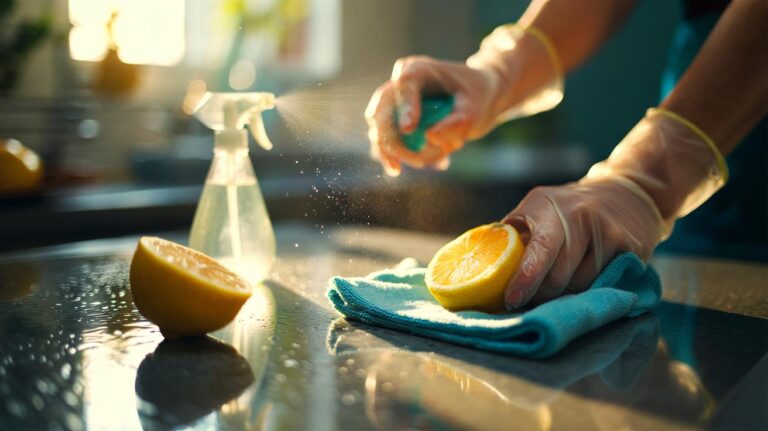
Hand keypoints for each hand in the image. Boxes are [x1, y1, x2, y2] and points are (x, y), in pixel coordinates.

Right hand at [365, 24, 563, 176]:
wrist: (473, 100)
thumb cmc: (475, 97)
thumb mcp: (475, 109)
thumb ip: (458, 121)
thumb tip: (429, 137)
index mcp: (417, 70)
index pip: (404, 85)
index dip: (404, 106)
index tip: (409, 129)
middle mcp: (397, 86)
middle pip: (381, 114)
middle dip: (394, 143)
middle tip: (420, 163)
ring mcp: (391, 107)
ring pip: (380, 135)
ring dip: (408, 154)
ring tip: (445, 157)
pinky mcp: (392, 125)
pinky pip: (388, 147)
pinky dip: (409, 159)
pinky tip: (440, 163)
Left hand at [502, 108, 725, 308]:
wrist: (626, 192)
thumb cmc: (568, 211)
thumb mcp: (537, 212)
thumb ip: (513, 238)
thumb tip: (483, 272)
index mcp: (544, 204)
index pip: (537, 248)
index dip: (525, 278)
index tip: (513, 300)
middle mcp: (577, 212)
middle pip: (557, 275)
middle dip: (543, 295)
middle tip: (534, 300)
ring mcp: (606, 227)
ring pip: (581, 284)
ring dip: (569, 292)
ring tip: (566, 281)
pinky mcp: (630, 244)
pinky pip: (605, 282)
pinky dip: (595, 287)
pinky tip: (593, 273)